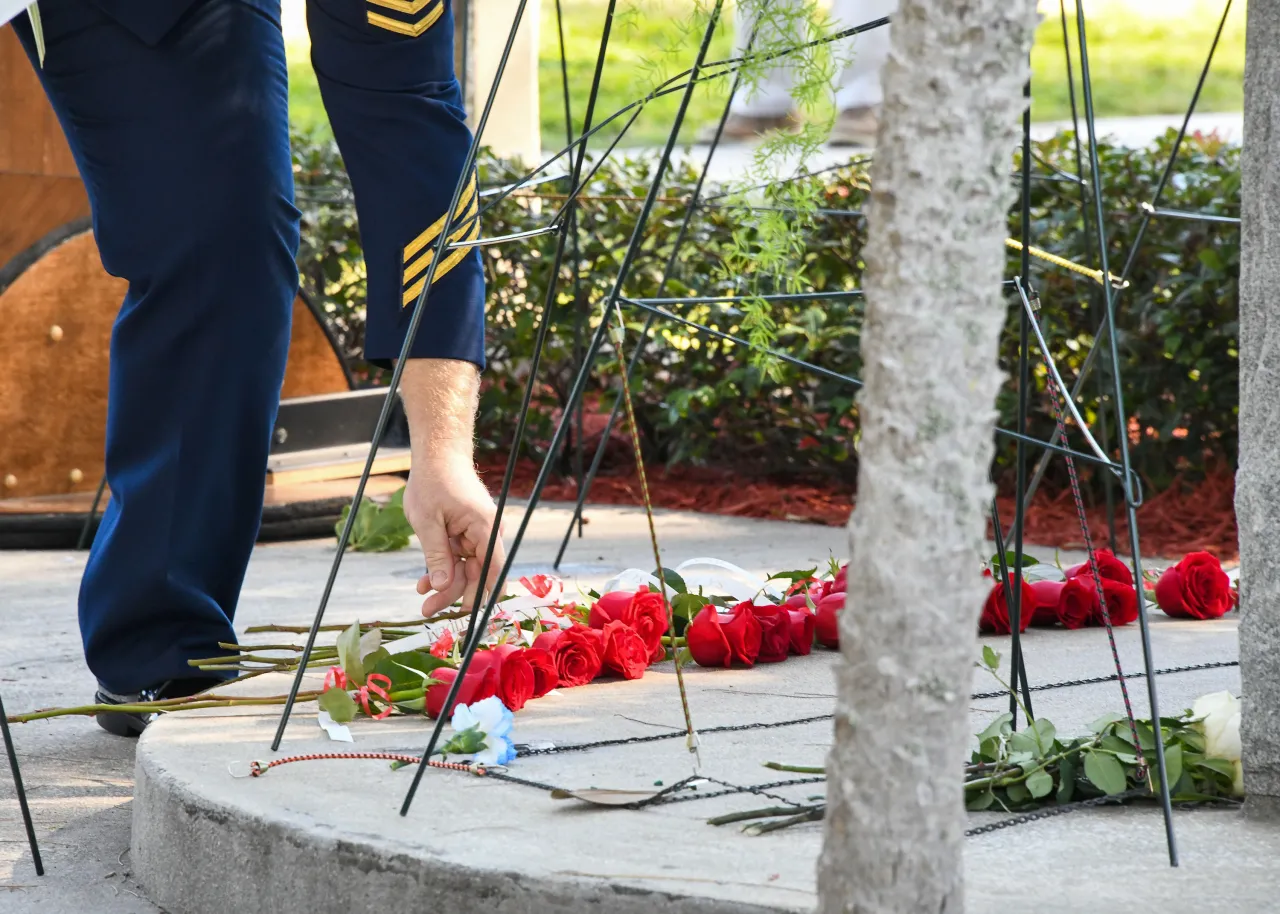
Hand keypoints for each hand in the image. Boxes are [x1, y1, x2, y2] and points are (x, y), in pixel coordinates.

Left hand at [402, 458, 506, 617]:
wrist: (437, 454)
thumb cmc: (433, 481)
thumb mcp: (428, 521)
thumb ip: (437, 555)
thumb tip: (442, 587)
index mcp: (485, 527)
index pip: (493, 570)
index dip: (482, 594)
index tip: (465, 614)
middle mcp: (486, 532)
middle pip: (476, 573)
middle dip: (453, 593)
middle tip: (427, 610)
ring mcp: (476, 532)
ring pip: (464, 567)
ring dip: (444, 582)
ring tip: (422, 596)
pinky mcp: (466, 531)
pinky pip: (457, 555)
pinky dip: (442, 567)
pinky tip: (424, 581)